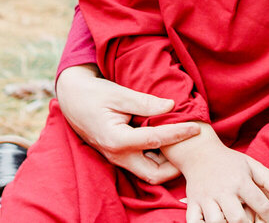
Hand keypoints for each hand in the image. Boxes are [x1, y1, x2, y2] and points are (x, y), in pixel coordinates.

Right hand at [55, 64, 202, 182]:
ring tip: (184, 144)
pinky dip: (158, 157)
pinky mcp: (120, 156)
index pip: (156, 140)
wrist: (73, 100)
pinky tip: (169, 141)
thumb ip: (145, 102)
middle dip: (175, 166)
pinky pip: (142, 164)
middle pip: (153, 174)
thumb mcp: (119, 94)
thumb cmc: (95, 94)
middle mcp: (118, 155)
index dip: (179, 134)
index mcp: (117, 140)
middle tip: (191, 146)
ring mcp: (118, 158)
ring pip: (149, 172)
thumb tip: (171, 105)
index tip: (196, 127)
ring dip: (167, 163)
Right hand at [165, 126, 268, 222]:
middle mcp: (224, 191)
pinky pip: (194, 221)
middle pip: (237, 218)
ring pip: (215, 222)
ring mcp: (206, 198)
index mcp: (241, 181)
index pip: (261, 204)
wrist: (200, 153)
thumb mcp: (251, 165)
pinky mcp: (193, 203)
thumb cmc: (229, 162)